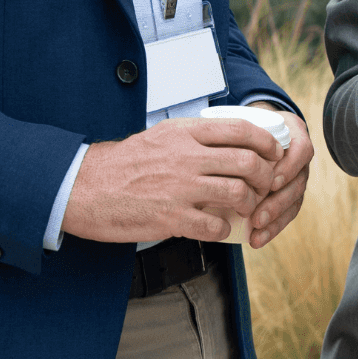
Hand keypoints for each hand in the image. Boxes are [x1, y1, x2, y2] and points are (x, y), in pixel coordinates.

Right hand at [61, 116, 283, 242]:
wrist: (83, 187)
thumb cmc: (122, 163)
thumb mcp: (159, 136)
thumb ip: (193, 138)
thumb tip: (227, 144)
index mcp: (185, 133)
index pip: (242, 130)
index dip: (267, 142)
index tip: (274, 153)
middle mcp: (186, 157)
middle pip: (248, 162)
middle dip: (267, 177)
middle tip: (266, 186)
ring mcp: (179, 187)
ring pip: (237, 193)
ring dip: (249, 204)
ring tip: (245, 208)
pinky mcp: (170, 217)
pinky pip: (214, 225)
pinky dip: (224, 229)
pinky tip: (218, 227)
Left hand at [242, 113, 316, 247]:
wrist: (256, 128)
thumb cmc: (247, 126)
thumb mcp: (245, 120)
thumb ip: (239, 132)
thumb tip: (218, 151)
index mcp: (294, 134)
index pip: (301, 151)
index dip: (288, 168)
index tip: (271, 181)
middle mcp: (299, 157)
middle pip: (298, 181)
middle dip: (278, 201)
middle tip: (258, 215)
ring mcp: (296, 176)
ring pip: (294, 200)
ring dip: (275, 218)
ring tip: (256, 230)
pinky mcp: (290, 194)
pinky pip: (287, 213)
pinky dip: (273, 228)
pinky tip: (257, 239)